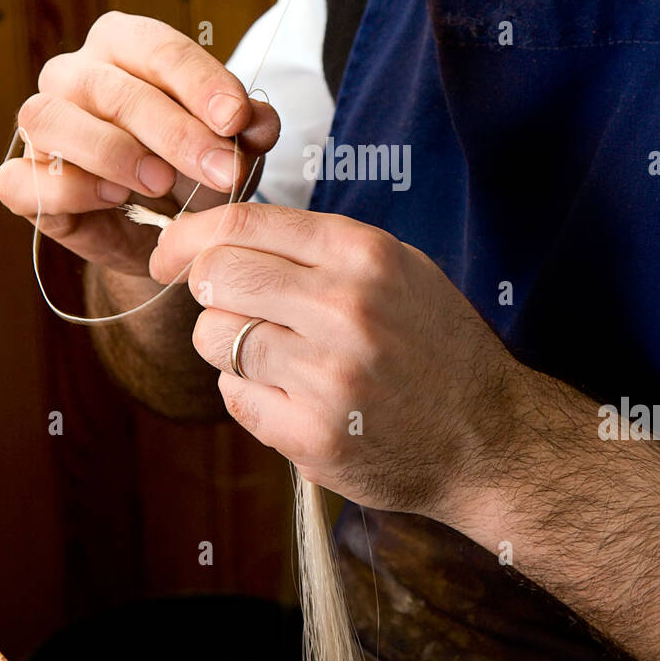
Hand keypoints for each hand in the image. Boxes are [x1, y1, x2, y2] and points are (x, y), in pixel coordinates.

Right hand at [0, 12, 279, 276]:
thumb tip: (260, 123)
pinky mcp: (22, 180)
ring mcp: (42, 125)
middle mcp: (75, 75)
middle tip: (223, 171)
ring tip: (161, 183)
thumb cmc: (193, 169)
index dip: (200, 82)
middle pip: (114, 90)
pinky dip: (70, 188)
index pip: (157, 48)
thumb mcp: (234, 147)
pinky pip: (25, 178)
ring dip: (114, 153)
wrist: (161, 230)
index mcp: (124, 45)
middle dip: (176, 133)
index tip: (237, 119)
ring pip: (53, 120)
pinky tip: (114, 199)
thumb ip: (250, 128)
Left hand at [149, 202, 511, 520]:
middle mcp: (344, 308)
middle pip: (216, 274)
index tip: (169, 252)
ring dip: (229, 344)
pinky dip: (251, 393)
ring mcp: (325, 375)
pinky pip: (234, 395)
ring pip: (215, 337)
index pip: (242, 221)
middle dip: (206, 288)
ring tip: (279, 356)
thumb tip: (223, 234)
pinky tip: (296, 396)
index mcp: (363, 255)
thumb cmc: (436, 348)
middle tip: (228, 305)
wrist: (490, 438)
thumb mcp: (397, 269)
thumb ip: (317, 248)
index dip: (189, 234)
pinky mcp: (310, 435)